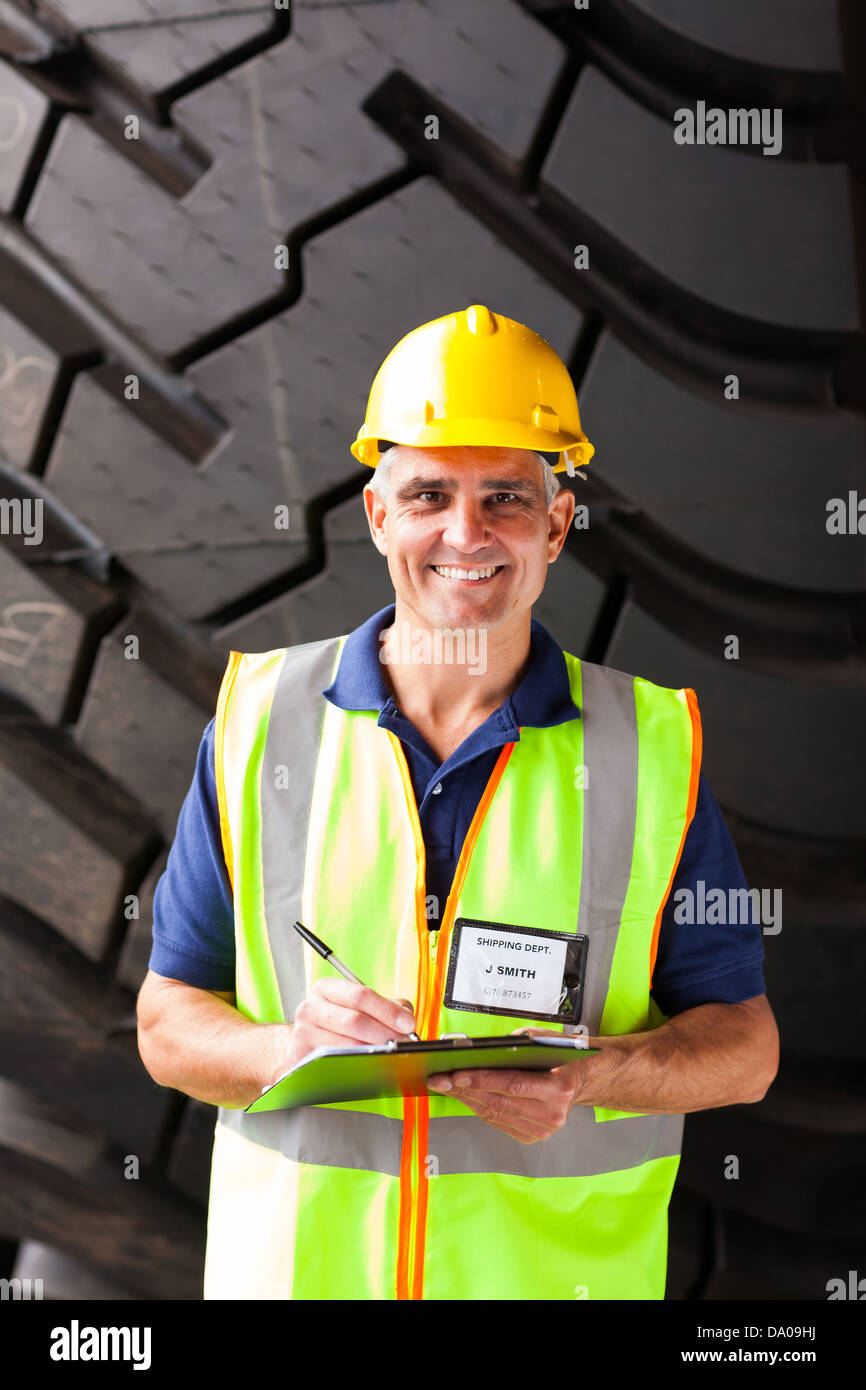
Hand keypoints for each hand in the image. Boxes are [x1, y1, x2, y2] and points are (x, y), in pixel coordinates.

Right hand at [268, 980, 416, 1082]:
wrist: (306, 1042)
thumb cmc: (339, 1023)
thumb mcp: (361, 1006)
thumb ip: (387, 1007)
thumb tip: (406, 1019)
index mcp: (327, 988)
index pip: (360, 995)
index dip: (388, 1010)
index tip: (408, 1024)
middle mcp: (310, 1007)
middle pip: (354, 1021)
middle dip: (385, 1034)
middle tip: (404, 1044)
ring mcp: (302, 1033)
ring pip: (346, 1046)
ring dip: (374, 1054)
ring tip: (393, 1057)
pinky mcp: (300, 1057)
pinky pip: (334, 1065)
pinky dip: (356, 1067)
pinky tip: (371, 1068)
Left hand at [426, 1027, 578, 1143]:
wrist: (587, 1078)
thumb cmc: (567, 1055)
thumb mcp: (545, 1038)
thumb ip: (517, 1043)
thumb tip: (482, 1050)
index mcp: (559, 1087)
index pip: (512, 1085)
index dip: (481, 1080)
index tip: (456, 1074)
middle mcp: (553, 1112)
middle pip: (498, 1101)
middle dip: (465, 1089)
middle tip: (442, 1079)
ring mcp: (544, 1127)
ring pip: (495, 1114)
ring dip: (469, 1099)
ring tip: (449, 1086)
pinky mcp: (535, 1135)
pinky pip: (499, 1122)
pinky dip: (481, 1108)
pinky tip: (469, 1096)